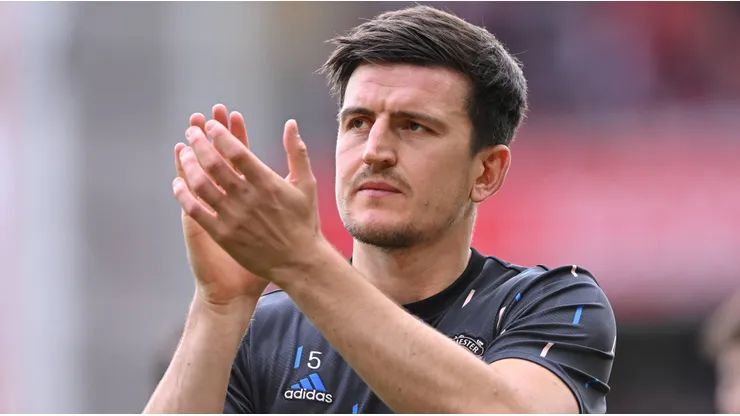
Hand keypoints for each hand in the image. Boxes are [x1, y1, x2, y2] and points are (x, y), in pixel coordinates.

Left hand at [172, 110, 321, 281]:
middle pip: (214, 164)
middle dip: (199, 143)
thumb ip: (297, 152)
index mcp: (267, 182)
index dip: (220, 134)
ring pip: (201, 185)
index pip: (237, 150)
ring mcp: (233, 217)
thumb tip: (291, 124)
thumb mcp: (306, 184)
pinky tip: (178, 184)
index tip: (211, 125)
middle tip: (191, 132)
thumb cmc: (303, 222)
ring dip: (189, 165)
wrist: (298, 262)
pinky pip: (196, 211)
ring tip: (184, 153)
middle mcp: (247, 198)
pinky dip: (184, 195)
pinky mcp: (222, 234)